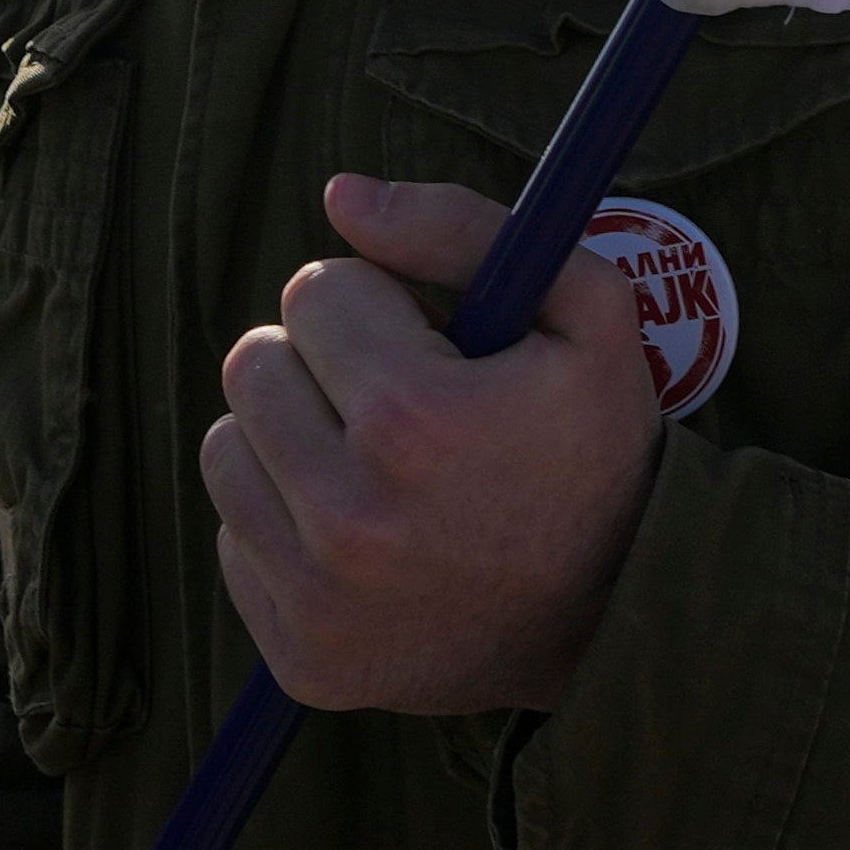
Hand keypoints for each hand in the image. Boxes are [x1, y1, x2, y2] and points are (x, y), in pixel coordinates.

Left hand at [195, 173, 662, 713]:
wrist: (621, 619)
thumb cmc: (602, 451)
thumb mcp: (587, 313)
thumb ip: (463, 229)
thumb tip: (341, 196)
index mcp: (413, 417)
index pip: (315, 291)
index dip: (380, 304)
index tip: (431, 344)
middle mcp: (349, 514)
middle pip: (253, 363)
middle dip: (323, 363)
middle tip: (398, 400)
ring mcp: (316, 594)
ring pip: (228, 446)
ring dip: (293, 437)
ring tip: (377, 465)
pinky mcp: (297, 653)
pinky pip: (234, 537)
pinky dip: (286, 523)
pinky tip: (366, 536)